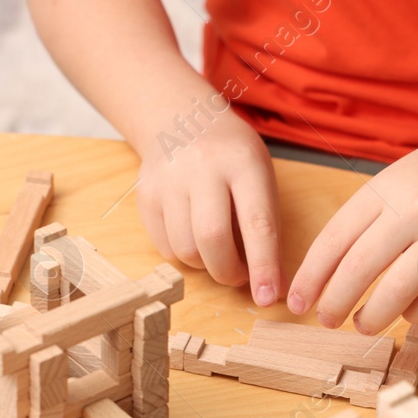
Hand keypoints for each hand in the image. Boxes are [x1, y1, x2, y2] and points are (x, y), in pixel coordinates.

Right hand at [135, 113, 284, 304]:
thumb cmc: (232, 158)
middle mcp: (202, 169)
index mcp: (242, 163)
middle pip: (212, 239)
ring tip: (218, 253)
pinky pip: (166, 248)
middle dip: (229, 272)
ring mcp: (169, 180)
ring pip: (186, 250)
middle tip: (240, 276)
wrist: (183, 120)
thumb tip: (271, 285)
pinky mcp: (146, 196)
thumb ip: (266, 228)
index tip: (268, 297)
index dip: (264, 266)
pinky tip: (194, 240)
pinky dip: (184, 257)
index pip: (257, 224)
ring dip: (206, 266)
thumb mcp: (260, 178)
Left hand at [287, 116, 417, 334]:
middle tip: (325, 320)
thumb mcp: (403, 176)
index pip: (334, 239)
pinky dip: (415, 313)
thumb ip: (371, 215)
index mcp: (388, 187)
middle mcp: (415, 209)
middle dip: (334, 302)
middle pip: (359, 269)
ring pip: (396, 292)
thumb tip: (330, 269)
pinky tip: (407, 312)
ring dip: (372, 316)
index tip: (296, 301)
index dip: (310, 277)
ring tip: (362, 323)